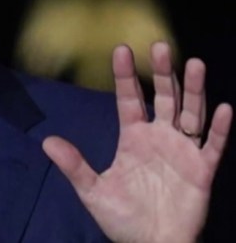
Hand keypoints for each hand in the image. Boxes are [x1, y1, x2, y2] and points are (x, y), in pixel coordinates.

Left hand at [42, 41, 232, 242]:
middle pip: (163, 98)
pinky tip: (224, 108)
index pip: (129, 99)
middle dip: (162, 73)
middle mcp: (159, 138)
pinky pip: (214, 146)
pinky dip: (220, 129)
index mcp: (133, 138)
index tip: (121, 49)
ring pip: (190, 114)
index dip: (126, 76)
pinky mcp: (202, 170)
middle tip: (161, 46)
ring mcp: (183, 152)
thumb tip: (46, 141)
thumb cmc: (123, 219)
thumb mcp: (93, 191)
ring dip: (194, 91)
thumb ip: (74, 165)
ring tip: (195, 64)